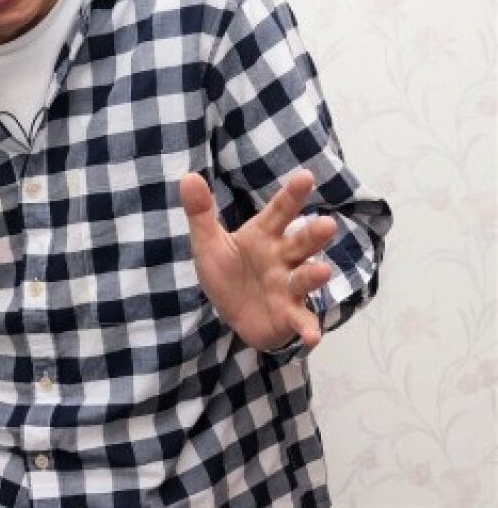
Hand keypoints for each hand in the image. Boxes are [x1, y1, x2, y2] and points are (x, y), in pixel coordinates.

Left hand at [179, 170, 335, 350]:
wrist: (232, 313)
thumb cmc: (228, 270)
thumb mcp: (208, 242)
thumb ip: (200, 212)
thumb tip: (187, 176)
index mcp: (265, 236)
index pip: (280, 212)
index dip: (292, 195)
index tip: (306, 176)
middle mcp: (283, 258)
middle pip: (300, 244)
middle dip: (314, 235)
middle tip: (326, 224)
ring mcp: (288, 287)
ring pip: (305, 279)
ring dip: (314, 276)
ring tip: (323, 271)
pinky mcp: (288, 315)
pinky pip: (301, 320)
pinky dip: (308, 328)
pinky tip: (312, 336)